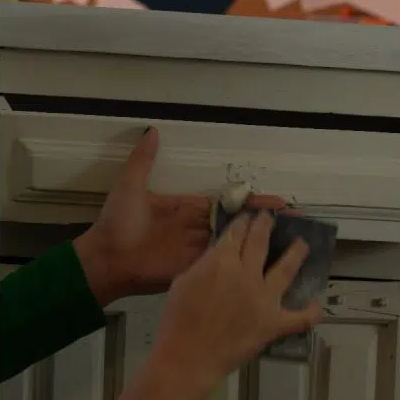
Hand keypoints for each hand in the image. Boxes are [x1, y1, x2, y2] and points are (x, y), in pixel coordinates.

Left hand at [72, 126, 289, 305]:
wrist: (106, 258)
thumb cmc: (116, 222)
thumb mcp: (130, 185)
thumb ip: (143, 160)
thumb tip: (151, 130)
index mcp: (185, 208)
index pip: (226, 202)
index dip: (250, 201)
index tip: (275, 200)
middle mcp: (195, 228)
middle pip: (236, 223)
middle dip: (264, 221)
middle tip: (293, 219)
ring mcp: (196, 250)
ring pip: (233, 243)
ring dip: (259, 241)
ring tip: (289, 240)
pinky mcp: (193, 269)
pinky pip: (220, 264)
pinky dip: (241, 262)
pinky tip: (264, 263)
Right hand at [117, 210, 323, 399]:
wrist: (189, 354)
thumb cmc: (177, 319)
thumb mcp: (184, 281)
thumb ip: (205, 264)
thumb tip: (219, 256)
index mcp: (222, 260)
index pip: (236, 233)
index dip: (243, 222)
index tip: (248, 216)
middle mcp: (247, 273)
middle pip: (260, 242)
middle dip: (266, 226)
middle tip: (270, 219)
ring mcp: (264, 298)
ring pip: (286, 269)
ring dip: (296, 253)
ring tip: (303, 245)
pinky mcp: (274, 323)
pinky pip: (300, 318)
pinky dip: (311, 313)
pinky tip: (316, 306)